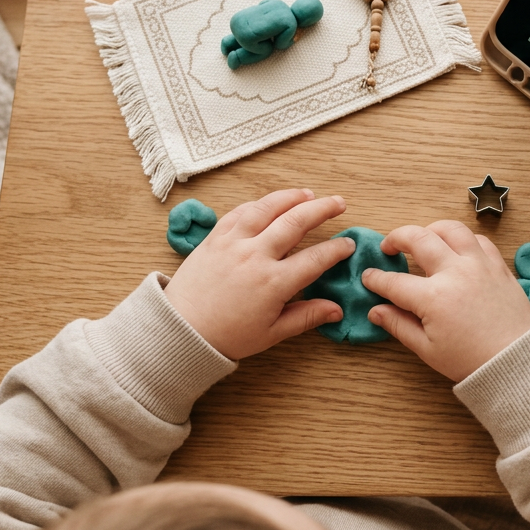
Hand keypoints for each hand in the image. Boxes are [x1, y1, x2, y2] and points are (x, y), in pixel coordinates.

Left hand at [164, 189, 354, 359]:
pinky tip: (270, 203)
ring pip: (267, 208)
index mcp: (274, 283)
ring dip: (291, 197)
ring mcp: (234, 243)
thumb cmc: (227, 336)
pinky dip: (258, 204)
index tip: (348, 244)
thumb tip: (337, 310)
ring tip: (308, 193)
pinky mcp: (215, 237)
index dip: (337, 249)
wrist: (181, 330)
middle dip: (322, 209)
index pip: (316, 258)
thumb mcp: (271, 333)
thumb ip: (306, 316)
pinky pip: (240, 212)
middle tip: (339, 202)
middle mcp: (256, 256)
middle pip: (296, 221)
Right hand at [361, 221, 529, 381]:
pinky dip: (463, 239)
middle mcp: (454, 272)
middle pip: (418, 238)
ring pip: (450, 229)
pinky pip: (478, 239)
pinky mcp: (498, 265)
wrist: (517, 361)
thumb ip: (399, 325)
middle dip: (396, 238)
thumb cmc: (471, 360)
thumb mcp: (428, 349)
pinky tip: (456, 249)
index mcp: (433, 297)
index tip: (368, 277)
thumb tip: (375, 311)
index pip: (394, 281)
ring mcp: (478, 264)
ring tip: (423, 239)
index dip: (376, 279)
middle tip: (388, 247)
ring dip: (431, 229)